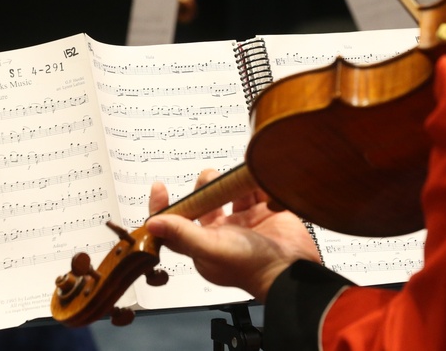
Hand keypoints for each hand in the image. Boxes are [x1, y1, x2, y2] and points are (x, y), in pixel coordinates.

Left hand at [146, 169, 320, 301]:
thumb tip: (152, 224)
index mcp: (204, 245)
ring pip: (229, 192)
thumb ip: (182, 234)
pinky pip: (254, 189)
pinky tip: (251, 176)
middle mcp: (222, 232)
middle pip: (204, 201)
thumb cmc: (250, 266)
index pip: (176, 225)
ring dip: (228, 182)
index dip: (165, 207)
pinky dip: (252, 181)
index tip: (159, 187)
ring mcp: (244, 221)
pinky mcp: (264, 211)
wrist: (293, 269)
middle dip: (204, 187)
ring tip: (231, 179)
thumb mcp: (211, 248)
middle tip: (208, 179)